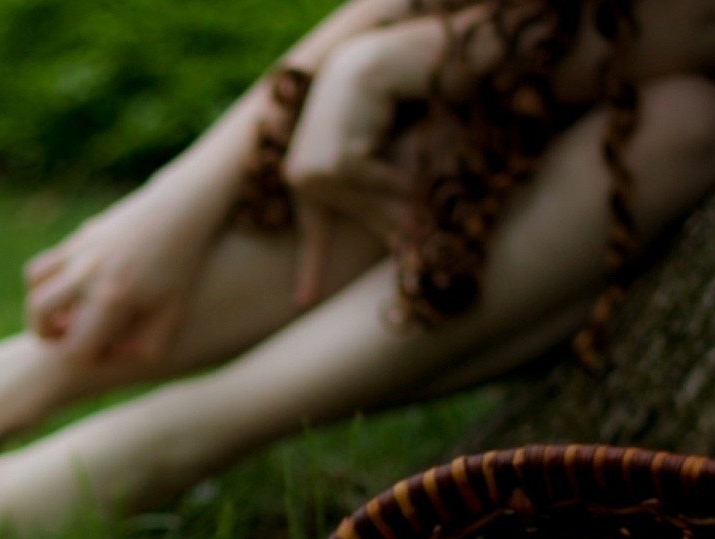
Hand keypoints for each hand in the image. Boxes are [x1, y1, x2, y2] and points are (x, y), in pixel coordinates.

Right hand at [22, 176, 219, 364]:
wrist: (179, 210)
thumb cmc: (180, 267)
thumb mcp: (172, 313)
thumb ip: (146, 346)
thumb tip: (111, 357)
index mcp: (113, 297)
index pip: (76, 345)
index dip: (82, 358)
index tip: (97, 354)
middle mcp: (89, 273)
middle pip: (40, 312)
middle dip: (45, 334)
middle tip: (61, 338)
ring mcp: (80, 251)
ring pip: (34, 284)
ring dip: (39, 306)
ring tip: (58, 316)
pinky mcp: (79, 237)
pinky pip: (44, 263)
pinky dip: (45, 283)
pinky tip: (70, 290)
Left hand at [283, 34, 417, 304]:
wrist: (375, 59)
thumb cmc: (379, 108)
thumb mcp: (373, 161)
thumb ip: (374, 200)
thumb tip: (397, 244)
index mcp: (302, 178)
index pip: (312, 230)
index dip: (310, 267)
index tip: (304, 302)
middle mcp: (298, 176)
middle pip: (357, 220)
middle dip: (392, 222)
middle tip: (416, 237)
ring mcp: (309, 170)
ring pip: (368, 205)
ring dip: (398, 193)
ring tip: (410, 178)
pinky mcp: (329, 163)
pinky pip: (375, 187)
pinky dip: (392, 172)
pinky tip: (388, 140)